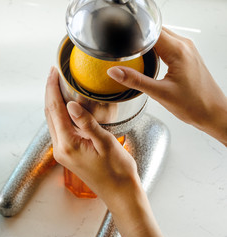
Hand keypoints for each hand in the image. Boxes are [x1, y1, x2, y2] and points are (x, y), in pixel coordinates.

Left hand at [44, 66, 162, 236]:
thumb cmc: (117, 171)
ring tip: (58, 85)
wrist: (120, 192)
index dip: (52, 88)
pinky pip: (58, 128)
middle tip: (54, 74)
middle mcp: (60, 148)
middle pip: (49, 113)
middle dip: (50, 92)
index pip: (55, 109)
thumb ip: (87, 123)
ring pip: (52, 121)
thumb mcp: (106, 143)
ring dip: (53, 102)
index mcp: (68, 144)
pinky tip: (65, 106)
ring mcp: (62, 152)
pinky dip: (58, 113)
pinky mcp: (67, 153)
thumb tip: (71, 105)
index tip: (53, 72)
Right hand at [108, 27, 226, 145]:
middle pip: (155, 32)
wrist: (212, 112)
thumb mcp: (159, 93)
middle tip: (123, 52)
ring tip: (133, 56)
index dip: (134, 36)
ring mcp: (186, 50)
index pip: (151, 32)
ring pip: (161, 37)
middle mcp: (184, 46)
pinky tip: (147, 60)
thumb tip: (115, 71)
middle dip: (138, 39)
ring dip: (146, 44)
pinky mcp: (186, 56)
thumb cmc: (194, 104)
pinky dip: (155, 49)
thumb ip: (135, 80)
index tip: (120, 44)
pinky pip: (167, 44)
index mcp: (178, 51)